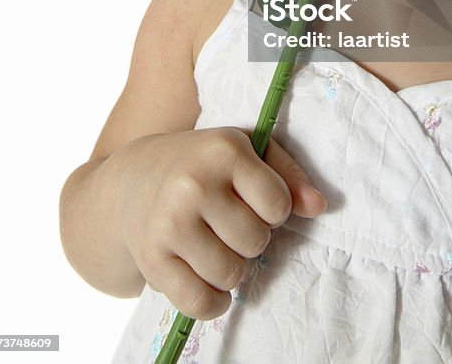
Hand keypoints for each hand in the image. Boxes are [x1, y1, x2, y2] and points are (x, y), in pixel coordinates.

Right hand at [117, 127, 326, 319]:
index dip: (273, 209)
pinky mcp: (152, 259)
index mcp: (224, 149)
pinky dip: (213, 301)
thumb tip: (318, 206)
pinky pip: (201, 302)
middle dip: (251, 238)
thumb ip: (288, 175)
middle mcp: (193, 183)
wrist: (133, 180)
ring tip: (215, 244)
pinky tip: (206, 277)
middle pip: (257, 242)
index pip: (279, 205)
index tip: (252, 199)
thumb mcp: (246, 152)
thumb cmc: (203, 164)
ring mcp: (169, 223)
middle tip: (228, 222)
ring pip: (232, 274)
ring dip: (232, 267)